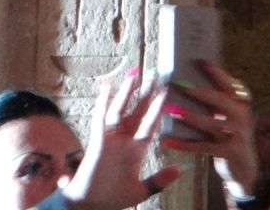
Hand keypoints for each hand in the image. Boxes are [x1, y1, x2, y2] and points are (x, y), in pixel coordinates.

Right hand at [57, 67, 180, 209]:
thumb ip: (159, 180)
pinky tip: (107, 87)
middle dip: (146, 93)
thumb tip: (180, 169)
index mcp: (136, 149)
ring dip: (127, 93)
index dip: (159, 108)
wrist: (89, 207)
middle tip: (157, 73)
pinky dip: (103, 103)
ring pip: (120, 110)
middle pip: (137, 111)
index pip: (151, 123)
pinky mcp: (97, 142)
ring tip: (135, 73)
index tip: (169, 92)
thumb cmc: (112, 198)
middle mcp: (124, 140)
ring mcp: (111, 139)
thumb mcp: (140, 191)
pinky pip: (101, 119)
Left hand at [163, 61, 258, 197]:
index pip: (229, 83)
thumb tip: (190, 83)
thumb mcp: (229, 116)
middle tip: (179, 84)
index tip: (201, 61)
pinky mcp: (229, 152)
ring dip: (190, 116)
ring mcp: (238, 134)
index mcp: (242, 102)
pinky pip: (203, 146)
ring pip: (211, 123)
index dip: (216, 72)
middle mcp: (243, 115)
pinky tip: (168, 140)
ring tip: (171, 109)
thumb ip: (216, 102)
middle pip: (220, 100)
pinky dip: (184, 144)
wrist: (245, 168)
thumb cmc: (230, 135)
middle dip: (199, 91)